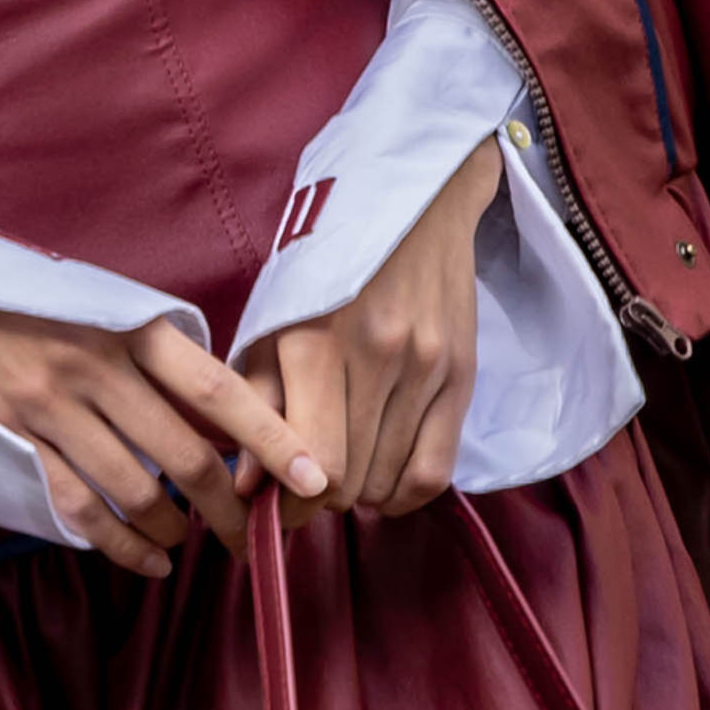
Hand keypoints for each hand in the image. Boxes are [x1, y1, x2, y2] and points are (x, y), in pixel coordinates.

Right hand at [0, 271, 330, 578]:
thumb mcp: (82, 299)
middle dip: (232, 508)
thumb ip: (144, 346)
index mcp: (121, 322)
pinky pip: (80, 512)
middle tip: (255, 535)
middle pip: (187, 458)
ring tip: (194, 544)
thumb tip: (214, 409)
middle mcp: (90, 367)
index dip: (271, 438)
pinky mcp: (8, 445)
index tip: (315, 478)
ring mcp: (46, 411)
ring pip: (139, 494)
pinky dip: (123, 547)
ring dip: (178, 531)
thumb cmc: (2, 295)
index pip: (216, 388)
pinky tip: (148, 560)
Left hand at [240, 136, 504, 519]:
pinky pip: (437, 470)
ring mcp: (428, 368)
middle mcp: (378, 357)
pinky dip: (404, 493)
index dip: (291, 504)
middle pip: (352, 480)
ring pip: (391, 481)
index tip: (274, 508)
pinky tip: (383, 481)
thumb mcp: (274, 314)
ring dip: (360, 495)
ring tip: (341, 476)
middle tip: (302, 489)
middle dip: (319, 500)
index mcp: (318, 340)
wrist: (416, 201)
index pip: (315, 463)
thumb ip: (257, 399)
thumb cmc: (326, 256)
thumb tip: (246, 484)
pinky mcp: (463, 375)